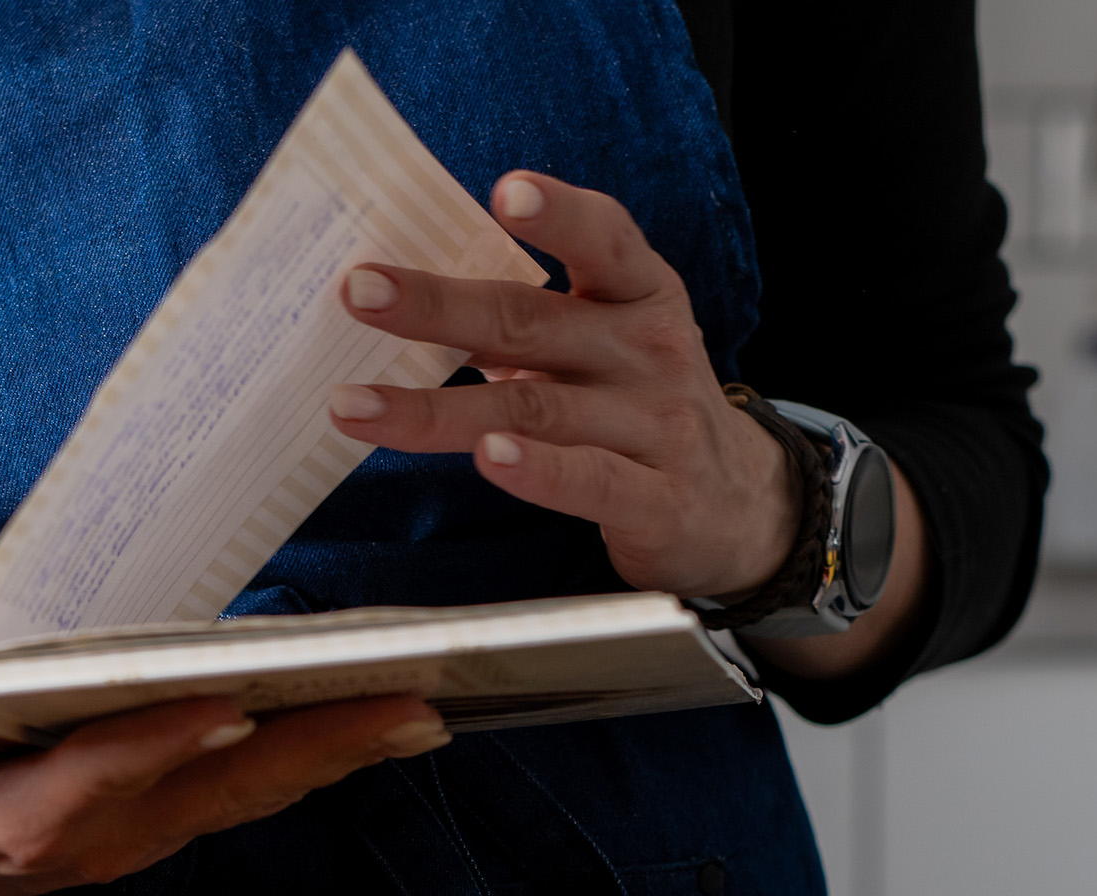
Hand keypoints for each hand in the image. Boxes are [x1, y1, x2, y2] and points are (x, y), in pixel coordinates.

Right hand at [0, 678, 448, 895]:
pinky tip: (371, 729)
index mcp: (5, 831)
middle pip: (206, 801)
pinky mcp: (146, 830)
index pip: (91, 789)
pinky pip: (240, 801)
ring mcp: (125, 845)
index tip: (226, 708)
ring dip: (331, 762)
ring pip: (240, 804)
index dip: (153, 754)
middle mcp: (84, 848)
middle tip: (404, 706)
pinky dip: (309, 765)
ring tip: (419, 710)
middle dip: (305, 756)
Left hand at [327, 172, 797, 604]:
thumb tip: (406, 299)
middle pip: (531, 321)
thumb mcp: (609, 343)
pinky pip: (585, 480)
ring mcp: (652, 426)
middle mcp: (647, 350)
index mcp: (637, 295)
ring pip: (534, 408)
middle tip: (359, 292)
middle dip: (437, 305)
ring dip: (436, 409)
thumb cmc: (641, 409)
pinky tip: (487, 458)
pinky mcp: (653, 499)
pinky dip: (535, 470)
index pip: (604, 238)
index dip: (558, 213)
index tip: (503, 190)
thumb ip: (533, 320)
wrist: (738, 505)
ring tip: (358, 406)